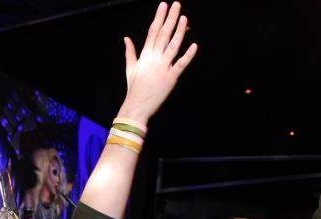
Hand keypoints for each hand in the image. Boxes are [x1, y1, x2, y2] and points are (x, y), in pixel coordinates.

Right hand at [120, 2, 197, 123]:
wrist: (137, 106)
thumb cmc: (134, 88)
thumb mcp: (130, 68)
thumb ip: (130, 52)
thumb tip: (126, 39)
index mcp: (145, 55)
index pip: (153, 31)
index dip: (159, 17)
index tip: (163, 5)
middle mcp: (154, 58)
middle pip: (164, 34)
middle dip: (170, 18)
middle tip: (176, 4)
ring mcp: (163, 68)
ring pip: (173, 46)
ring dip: (179, 31)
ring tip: (184, 18)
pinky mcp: (171, 78)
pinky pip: (181, 64)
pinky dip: (188, 55)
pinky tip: (194, 45)